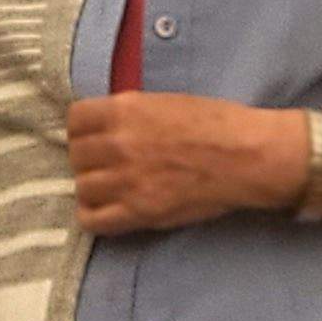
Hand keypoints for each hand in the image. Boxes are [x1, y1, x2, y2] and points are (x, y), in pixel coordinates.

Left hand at [67, 92, 306, 235]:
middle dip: (89, 158)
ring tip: (111, 187)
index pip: (75, 119)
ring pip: (82, 186)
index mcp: (125, 110)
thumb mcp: (165, 101)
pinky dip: (94, 215)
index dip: (83, 129)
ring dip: (93, 186)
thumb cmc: (217, 124)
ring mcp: (126, 180)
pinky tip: (108, 209)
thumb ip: (130, 113)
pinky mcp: (138, 211)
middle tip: (107, 163)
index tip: (94, 136)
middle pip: (76, 154)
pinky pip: (92, 220)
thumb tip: (106, 125)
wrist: (246, 156)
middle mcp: (119, 143)